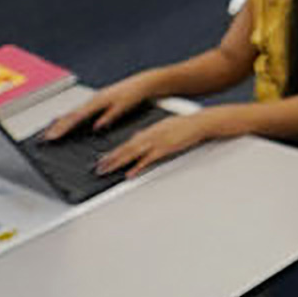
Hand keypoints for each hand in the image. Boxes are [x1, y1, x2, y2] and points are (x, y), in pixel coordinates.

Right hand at [44, 77, 153, 139]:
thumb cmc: (136, 93)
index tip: (52, 136)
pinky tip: (68, 123)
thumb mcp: (125, 105)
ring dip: (62, 122)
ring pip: (74, 112)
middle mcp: (94, 99)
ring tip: (50, 133)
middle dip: (57, 126)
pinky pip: (80, 110)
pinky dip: (71, 117)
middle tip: (44, 138)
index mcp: (99, 100)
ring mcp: (95, 99)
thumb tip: (96, 126)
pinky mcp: (98, 101)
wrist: (145, 82)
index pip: (76, 116)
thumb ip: (111, 115)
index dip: (63, 127)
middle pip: (71, 114)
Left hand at [98, 109, 213, 177]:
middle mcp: (150, 136)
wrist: (199, 122)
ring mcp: (157, 142)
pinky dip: (138, 167)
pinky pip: (148, 160)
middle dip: (111, 159)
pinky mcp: (165, 149)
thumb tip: (136, 137)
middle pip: (126, 149)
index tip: (102, 159)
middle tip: (98, 167)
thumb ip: (147, 132)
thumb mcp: (162, 125)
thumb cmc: (183, 124)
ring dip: (118, 162)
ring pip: (133, 154)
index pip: (127, 143)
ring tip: (107, 170)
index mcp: (148, 130)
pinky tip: (130, 173)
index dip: (113, 152)